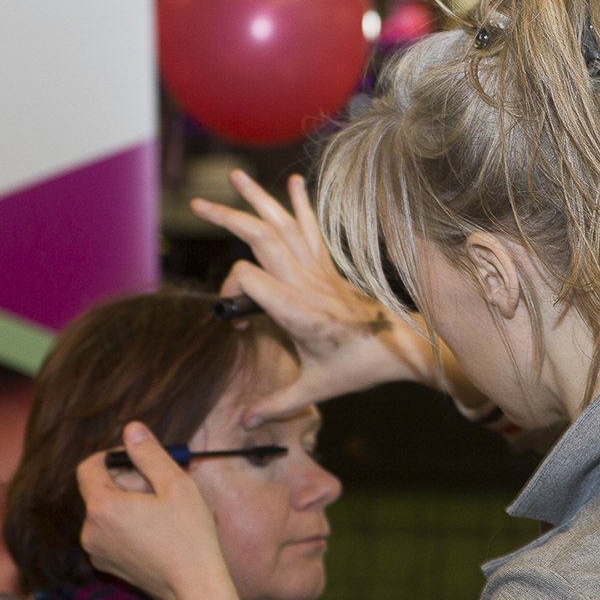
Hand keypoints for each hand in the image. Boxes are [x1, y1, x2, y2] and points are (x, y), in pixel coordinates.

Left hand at [77, 422, 246, 599]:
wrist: (195, 590)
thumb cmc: (190, 536)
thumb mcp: (176, 486)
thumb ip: (150, 454)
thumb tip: (132, 429)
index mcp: (102, 507)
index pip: (88, 466)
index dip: (113, 456)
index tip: (141, 460)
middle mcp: (90, 531)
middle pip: (100, 489)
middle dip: (128, 481)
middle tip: (163, 488)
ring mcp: (97, 552)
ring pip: (107, 511)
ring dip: (130, 504)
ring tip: (165, 513)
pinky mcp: (109, 566)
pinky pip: (112, 533)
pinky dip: (130, 525)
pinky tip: (160, 533)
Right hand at [192, 172, 439, 422]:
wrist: (403, 348)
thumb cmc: (361, 367)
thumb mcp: (317, 389)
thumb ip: (277, 404)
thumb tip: (246, 424)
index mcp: (297, 310)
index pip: (248, 279)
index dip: (230, 293)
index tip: (238, 325)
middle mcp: (306, 283)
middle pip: (261, 236)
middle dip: (227, 217)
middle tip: (196, 203)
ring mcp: (320, 272)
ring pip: (285, 225)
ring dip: (260, 199)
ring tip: (235, 175)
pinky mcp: (330, 269)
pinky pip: (312, 230)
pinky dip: (301, 205)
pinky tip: (295, 182)